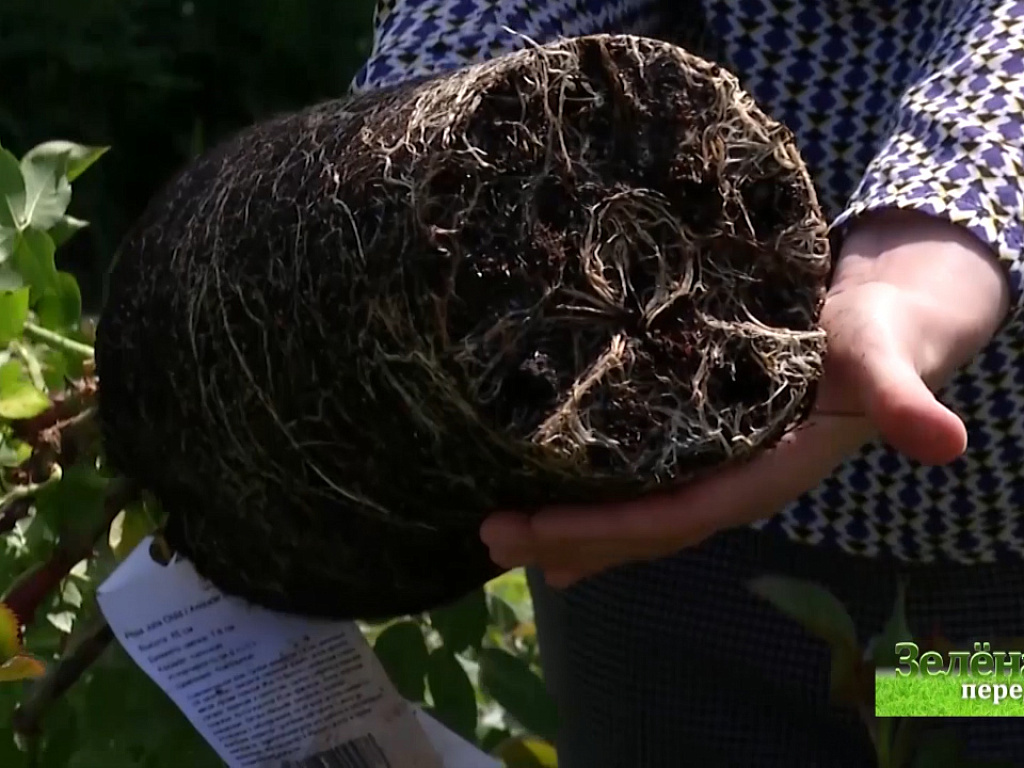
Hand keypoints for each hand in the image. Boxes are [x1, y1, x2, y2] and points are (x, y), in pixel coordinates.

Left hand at [479, 209, 1010, 586]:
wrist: (882, 329)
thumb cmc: (876, 339)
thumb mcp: (885, 358)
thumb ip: (902, 397)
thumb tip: (946, 440)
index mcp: (762, 478)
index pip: (672, 516)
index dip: (604, 529)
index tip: (531, 530)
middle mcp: (730, 486)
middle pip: (639, 528)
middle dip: (564, 536)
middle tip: (485, 533)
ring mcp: (713, 473)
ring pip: (633, 516)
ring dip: (568, 530)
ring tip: (497, 536)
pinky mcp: (700, 449)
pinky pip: (641, 487)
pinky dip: (592, 505)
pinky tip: (548, 519)